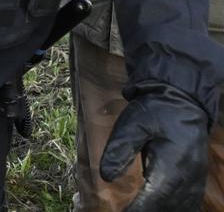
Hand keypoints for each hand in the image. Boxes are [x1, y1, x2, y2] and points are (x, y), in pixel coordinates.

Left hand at [100, 84, 209, 210]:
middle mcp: (188, 177)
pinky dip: (172, 207)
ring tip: (134, 210)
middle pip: (167, 206)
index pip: (154, 198)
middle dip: (145, 211)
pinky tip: (156, 208)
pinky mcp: (195, 180)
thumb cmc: (155, 110)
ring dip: (159, 210)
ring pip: (180, 207)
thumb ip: (119, 148)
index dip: (138, 210)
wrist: (182, 101)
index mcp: (172, 164)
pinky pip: (187, 203)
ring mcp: (195, 180)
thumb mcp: (132, 123)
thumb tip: (106, 176)